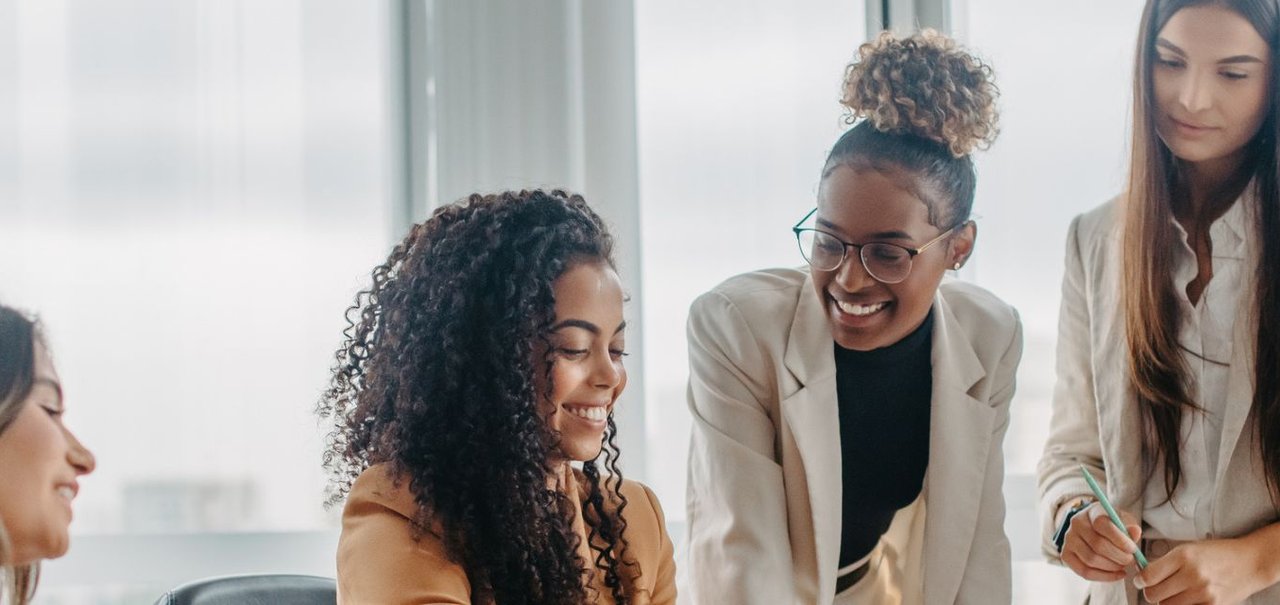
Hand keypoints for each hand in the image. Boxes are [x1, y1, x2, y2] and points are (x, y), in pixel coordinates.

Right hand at [1061, 503, 1141, 581]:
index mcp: (1091, 512)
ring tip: (1123, 565)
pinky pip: (1084, 572)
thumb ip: (1129, 526)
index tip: (1133, 549)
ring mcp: (1068, 540)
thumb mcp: (1123, 520)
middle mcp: (1076, 524)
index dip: (1119, 539)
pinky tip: (1117, 574)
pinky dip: (1104, 577)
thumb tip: (1135, 532)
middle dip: (1119, 556)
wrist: (1093, 529)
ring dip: (1112, 567)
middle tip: (1130, 560)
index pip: (1102, 524)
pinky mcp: (1066, 555)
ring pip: (1091, 560)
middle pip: (1097, 545)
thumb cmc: (1112, 525)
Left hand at [1135, 538, 1266, 604]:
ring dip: (1166, 602)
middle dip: (1151, 592)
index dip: (1140, 580)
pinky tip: (1187, 599)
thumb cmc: (1216, 553)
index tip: (1140, 581)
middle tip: (1156, 589)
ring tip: (1173, 593)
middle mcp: (1192, 574)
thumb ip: (1165, 562)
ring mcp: (1204, 592)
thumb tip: (1142, 576)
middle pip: (1154, 595)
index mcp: (1183, 555)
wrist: (1250, 562)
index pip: (1148, 576)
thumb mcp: (1188, 549)